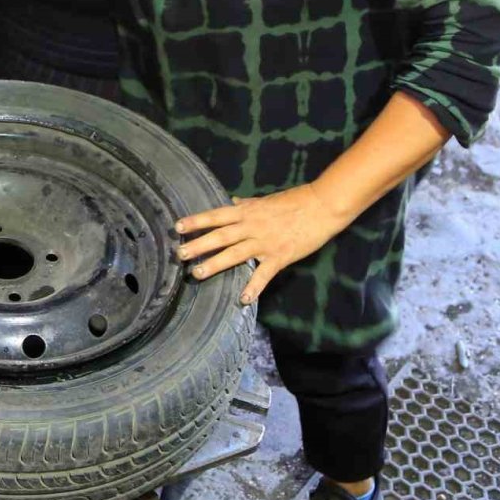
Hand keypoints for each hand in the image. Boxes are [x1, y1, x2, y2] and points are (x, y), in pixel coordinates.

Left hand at [175, 184, 343, 304]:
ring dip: (215, 264)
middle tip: (179, 254)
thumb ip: (248, 204)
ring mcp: (265, 242)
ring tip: (197, 273)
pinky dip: (253, 287)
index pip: (217, 215)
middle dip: (198, 245)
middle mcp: (252, 226)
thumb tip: (233, 202)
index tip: (178, 227)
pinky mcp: (280, 256)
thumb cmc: (294, 201)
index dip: (197, 221)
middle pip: (220, 236)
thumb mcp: (266, 200)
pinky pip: (263, 274)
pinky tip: (243, 299)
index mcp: (248, 211)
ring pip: (235, 254)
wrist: (321, 206)